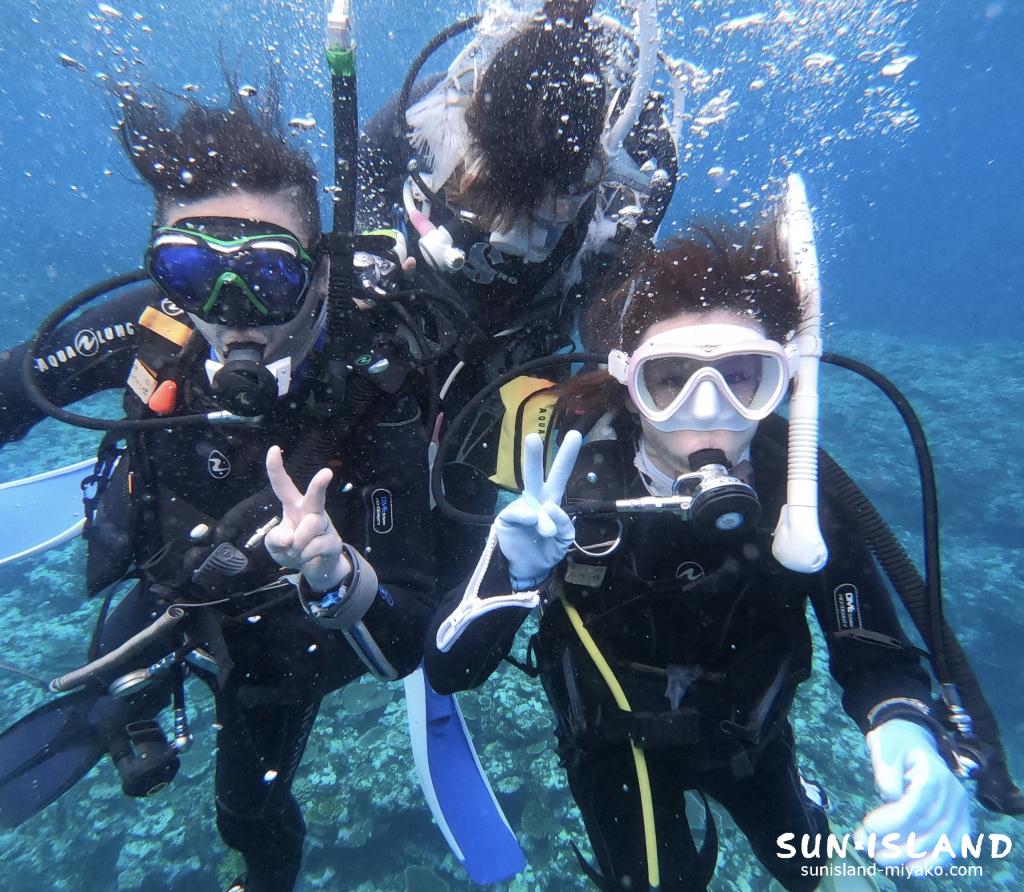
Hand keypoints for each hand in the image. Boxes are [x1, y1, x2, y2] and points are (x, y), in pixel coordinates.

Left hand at [264, 445, 350, 591]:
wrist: (317, 568)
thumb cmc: (293, 549)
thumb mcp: (275, 546)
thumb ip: (274, 539)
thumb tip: (289, 537)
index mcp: (294, 506)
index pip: (283, 485)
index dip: (276, 469)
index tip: (274, 449)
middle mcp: (311, 510)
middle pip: (315, 496)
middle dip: (319, 485)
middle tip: (327, 473)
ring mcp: (324, 524)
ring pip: (308, 529)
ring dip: (297, 545)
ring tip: (297, 551)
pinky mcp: (333, 540)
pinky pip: (314, 547)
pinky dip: (304, 556)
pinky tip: (308, 556)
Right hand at [495, 431, 581, 589]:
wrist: (529, 570)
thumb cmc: (547, 550)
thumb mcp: (565, 540)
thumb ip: (564, 524)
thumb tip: (550, 508)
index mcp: (551, 500)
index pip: (559, 474)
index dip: (566, 455)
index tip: (575, 435)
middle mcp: (535, 499)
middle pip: (535, 473)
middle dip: (534, 455)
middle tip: (532, 437)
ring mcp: (519, 507)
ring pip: (525, 496)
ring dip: (538, 511)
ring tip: (547, 532)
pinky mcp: (506, 518)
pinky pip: (518, 512)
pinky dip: (527, 517)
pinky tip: (531, 522)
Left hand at [855, 719, 970, 872]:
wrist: (915, 741)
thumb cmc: (896, 744)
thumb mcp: (885, 745)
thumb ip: (886, 770)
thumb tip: (890, 796)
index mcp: (933, 773)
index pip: (914, 806)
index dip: (891, 821)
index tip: (866, 827)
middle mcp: (952, 793)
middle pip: (925, 827)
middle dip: (892, 841)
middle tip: (864, 845)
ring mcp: (959, 809)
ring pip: (937, 841)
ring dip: (907, 854)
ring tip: (879, 858)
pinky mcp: (960, 821)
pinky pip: (952, 846)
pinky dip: (934, 861)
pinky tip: (912, 869)